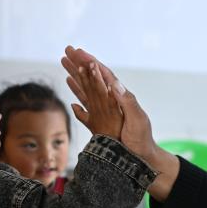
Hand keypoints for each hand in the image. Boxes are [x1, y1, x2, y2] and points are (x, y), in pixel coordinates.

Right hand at [62, 47, 179, 200]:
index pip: (105, 75)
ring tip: (64, 62)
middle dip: (80, 62)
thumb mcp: (137, 120)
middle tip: (67, 50)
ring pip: (87, 86)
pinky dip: (77, 92)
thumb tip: (115, 83)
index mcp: (122, 97)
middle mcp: (113, 99)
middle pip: (94, 76)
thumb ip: (127, 101)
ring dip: (76, 73)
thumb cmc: (141, 140)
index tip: (80, 52)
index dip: (92, 62)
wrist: (141, 157)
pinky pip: (85, 101)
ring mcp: (106, 108)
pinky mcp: (101, 119)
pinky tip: (70, 87)